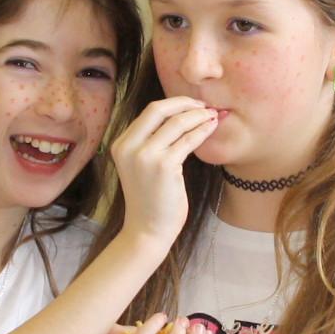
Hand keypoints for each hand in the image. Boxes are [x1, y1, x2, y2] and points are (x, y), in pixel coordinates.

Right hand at [110, 98, 221, 247]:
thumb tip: (180, 116)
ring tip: (213, 116)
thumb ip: (152, 142)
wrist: (147, 230)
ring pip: (176, 123)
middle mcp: (129, 147)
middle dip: (185, 103)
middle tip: (205, 106)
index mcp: (121, 144)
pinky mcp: (163, 166)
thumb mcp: (142, 166)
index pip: (149, 112)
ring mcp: (145, 156)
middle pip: (159, 109)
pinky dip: (202, 131)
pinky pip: (188, 140)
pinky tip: (211, 128)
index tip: (192, 105)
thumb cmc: (150, 200)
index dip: (174, 104)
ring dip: (199, 116)